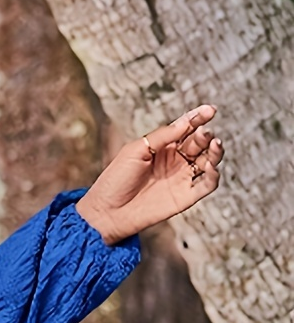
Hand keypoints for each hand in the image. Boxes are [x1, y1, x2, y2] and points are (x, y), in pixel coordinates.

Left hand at [75, 105, 223, 245]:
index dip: (199, 118)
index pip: (187, 128)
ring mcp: (181, 178)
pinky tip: (210, 166)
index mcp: (163, 147)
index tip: (210, 110)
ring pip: (209, 161)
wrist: (107, 212)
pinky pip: (207, 185)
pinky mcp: (185, 197)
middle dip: (205, 135)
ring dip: (216, 151)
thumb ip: (162, 136)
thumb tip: (186, 122)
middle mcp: (175, 161)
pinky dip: (214, 175)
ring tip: (214, 143)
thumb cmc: (116, 179)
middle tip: (204, 133)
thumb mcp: (136, 150)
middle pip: (199, 143)